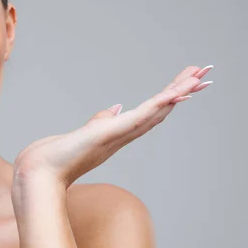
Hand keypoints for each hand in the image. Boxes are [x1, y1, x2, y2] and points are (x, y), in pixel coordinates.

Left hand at [12, 65, 213, 188]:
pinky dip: (159, 105)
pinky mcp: (111, 133)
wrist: (42, 172)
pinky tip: (175, 93)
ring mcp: (120, 134)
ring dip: (179, 94)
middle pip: (162, 109)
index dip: (172, 99)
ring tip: (200, 77)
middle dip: (184, 92)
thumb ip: (102, 121)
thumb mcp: (86, 132)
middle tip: (206, 74)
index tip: (187, 84)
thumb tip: (113, 109)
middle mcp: (125, 135)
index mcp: (120, 133)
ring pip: (157, 110)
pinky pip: (140, 116)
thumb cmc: (60, 156)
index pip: (152, 112)